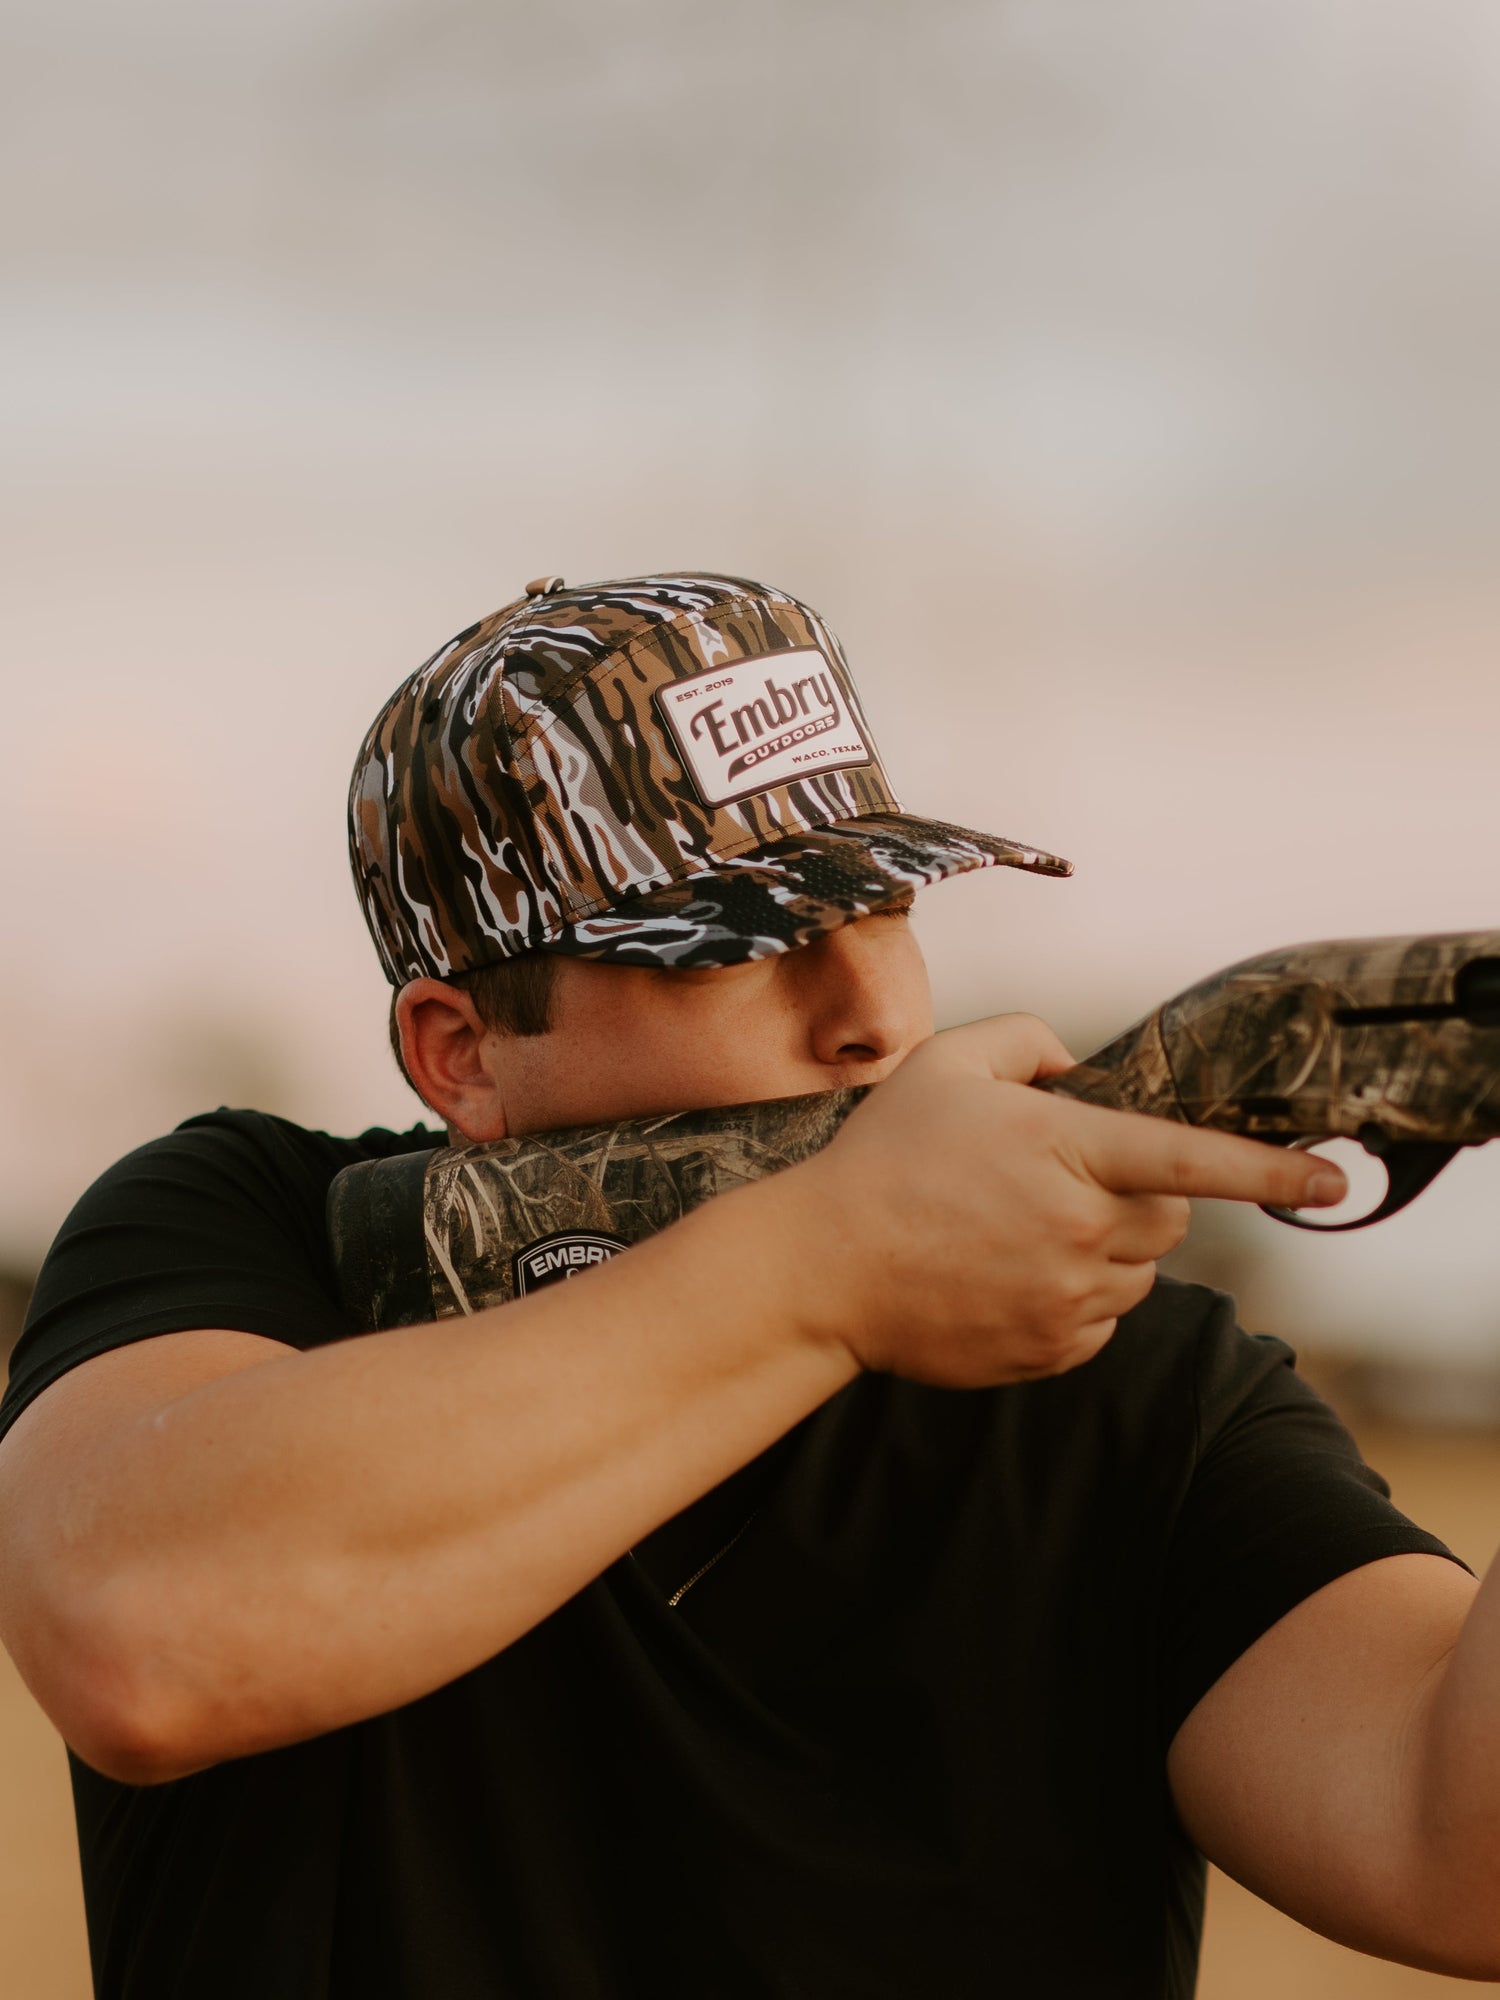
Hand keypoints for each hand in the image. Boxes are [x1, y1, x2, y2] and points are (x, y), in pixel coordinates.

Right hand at [785, 1014, 1345, 1388]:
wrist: (824, 1268)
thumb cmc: (884, 1157)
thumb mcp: (946, 1064)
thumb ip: (1026, 1039)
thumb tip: (1076, 1067)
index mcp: (1067, 1152)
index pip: (1192, 1161)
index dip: (1270, 1171)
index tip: (1333, 1181)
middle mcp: (1081, 1231)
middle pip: (1173, 1217)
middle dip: (1144, 1195)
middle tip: (1068, 1181)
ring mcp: (1068, 1300)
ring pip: (1139, 1271)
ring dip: (1106, 1248)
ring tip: (1020, 1231)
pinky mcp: (1051, 1351)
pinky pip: (1103, 1320)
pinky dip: (1077, 1296)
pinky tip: (1008, 1274)